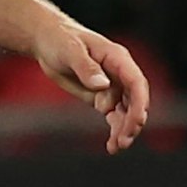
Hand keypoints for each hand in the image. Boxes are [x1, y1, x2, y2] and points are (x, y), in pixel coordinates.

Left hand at [33, 22, 149, 153]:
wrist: (47, 41)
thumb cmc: (60, 39)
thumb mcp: (70, 50)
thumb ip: (86, 67)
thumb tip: (102, 84)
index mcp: (118, 58)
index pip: (136, 82)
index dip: (139, 102)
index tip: (137, 120)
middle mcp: (120, 74)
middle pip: (135, 101)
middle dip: (132, 121)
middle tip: (123, 139)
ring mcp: (112, 86)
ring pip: (126, 112)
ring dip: (124, 129)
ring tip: (116, 147)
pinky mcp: (101, 96)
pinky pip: (114, 115)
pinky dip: (115, 129)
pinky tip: (112, 146)